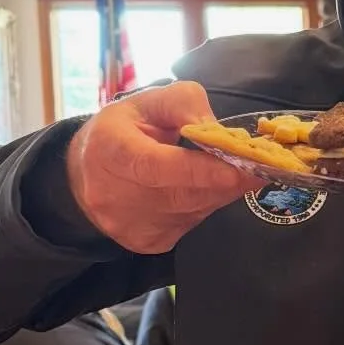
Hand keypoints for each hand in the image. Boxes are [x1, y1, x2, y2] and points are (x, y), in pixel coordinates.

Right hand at [65, 82, 250, 253]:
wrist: (85, 173)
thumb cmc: (124, 130)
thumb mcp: (149, 100)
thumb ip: (184, 103)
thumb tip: (216, 130)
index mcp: (110, 150)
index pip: (156, 167)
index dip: (200, 171)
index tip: (238, 169)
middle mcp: (112, 195)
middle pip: (182, 193)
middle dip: (225, 180)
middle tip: (258, 165)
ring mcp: (128, 225)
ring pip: (192, 211)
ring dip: (218, 191)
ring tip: (228, 170)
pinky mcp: (144, 243)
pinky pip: (190, 224)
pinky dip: (204, 205)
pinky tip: (200, 188)